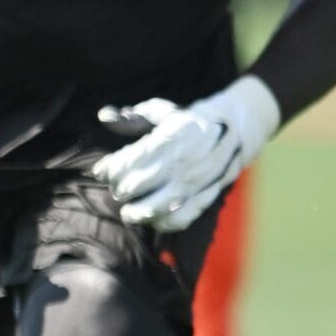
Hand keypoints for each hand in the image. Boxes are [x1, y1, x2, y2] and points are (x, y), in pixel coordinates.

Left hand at [92, 78, 277, 231]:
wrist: (234, 132)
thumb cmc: (187, 122)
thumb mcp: (162, 112)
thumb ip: (131, 117)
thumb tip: (103, 116)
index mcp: (172, 137)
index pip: (129, 161)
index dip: (109, 170)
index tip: (101, 171)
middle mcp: (183, 162)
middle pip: (135, 186)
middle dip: (119, 189)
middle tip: (116, 188)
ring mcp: (195, 183)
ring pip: (154, 208)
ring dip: (134, 213)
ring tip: (127, 211)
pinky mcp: (205, 198)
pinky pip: (178, 220)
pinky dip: (160, 223)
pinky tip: (151, 217)